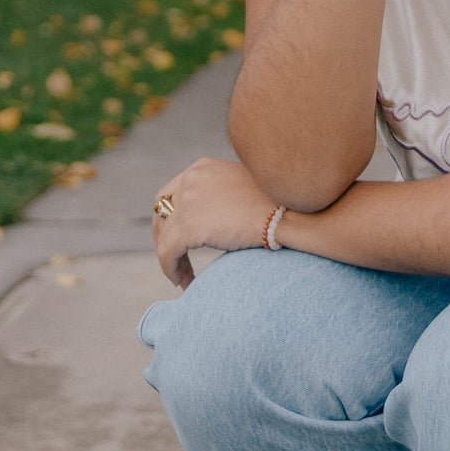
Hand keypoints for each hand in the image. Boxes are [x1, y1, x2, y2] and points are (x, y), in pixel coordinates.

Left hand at [151, 155, 280, 289]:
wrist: (287, 213)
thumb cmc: (277, 204)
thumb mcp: (242, 187)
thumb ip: (221, 195)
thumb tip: (213, 218)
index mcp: (202, 168)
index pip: (172, 192)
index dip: (170, 218)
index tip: (178, 238)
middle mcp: (190, 179)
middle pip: (161, 211)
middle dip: (164, 236)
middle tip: (174, 259)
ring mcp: (187, 202)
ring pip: (165, 237)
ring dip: (171, 259)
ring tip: (183, 277)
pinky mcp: (189, 226)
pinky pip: (167, 253)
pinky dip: (171, 269)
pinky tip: (184, 282)